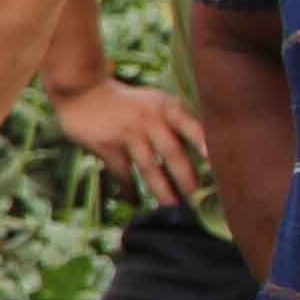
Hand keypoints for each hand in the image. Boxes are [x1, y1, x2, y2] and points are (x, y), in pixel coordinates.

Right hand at [54, 74, 214, 210]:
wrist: (83, 91)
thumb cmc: (128, 102)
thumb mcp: (155, 102)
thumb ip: (176, 121)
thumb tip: (205, 149)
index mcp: (165, 107)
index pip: (189, 124)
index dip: (202, 141)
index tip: (215, 159)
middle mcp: (148, 119)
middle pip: (171, 151)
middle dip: (185, 177)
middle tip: (198, 199)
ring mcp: (127, 133)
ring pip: (148, 166)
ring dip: (161, 190)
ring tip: (172, 208)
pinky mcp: (106, 146)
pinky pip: (122, 173)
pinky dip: (129, 189)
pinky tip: (135, 201)